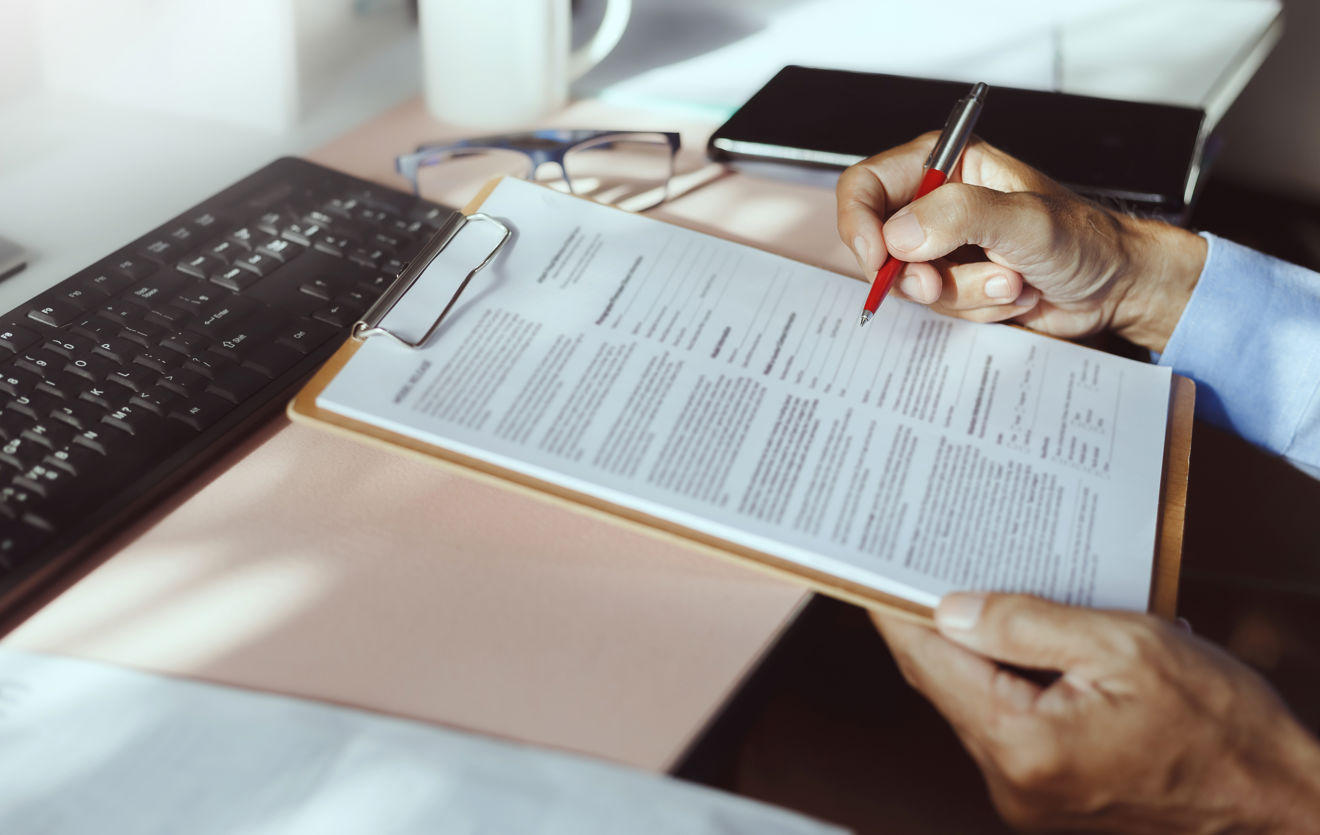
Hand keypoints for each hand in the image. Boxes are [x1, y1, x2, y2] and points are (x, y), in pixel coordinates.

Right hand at [836, 133, 1206, 352]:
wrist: (1118, 287)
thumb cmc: (1087, 240)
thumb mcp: (1026, 220)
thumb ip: (961, 217)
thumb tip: (898, 235)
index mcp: (946, 165)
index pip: (867, 185)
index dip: (859, 222)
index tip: (876, 257)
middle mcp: (938, 203)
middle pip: (879, 242)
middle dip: (917, 273)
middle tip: (941, 284)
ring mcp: (946, 247)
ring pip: (912, 282)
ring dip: (964, 293)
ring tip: (1012, 280)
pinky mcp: (957, 283)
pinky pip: (938, 307)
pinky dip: (977, 308)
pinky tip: (1014, 292)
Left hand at [872, 594, 1319, 832]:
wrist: (1282, 803)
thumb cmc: (1224, 728)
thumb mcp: (1127, 648)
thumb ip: (1029, 623)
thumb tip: (951, 607)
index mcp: (1024, 745)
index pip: (930, 663)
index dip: (895, 610)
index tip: (870, 568)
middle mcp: (1013, 782)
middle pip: (945, 683)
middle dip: (933, 622)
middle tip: (921, 562)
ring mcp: (1029, 796)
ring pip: (974, 703)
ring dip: (974, 650)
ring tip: (980, 591)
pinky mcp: (1049, 795)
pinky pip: (1006, 725)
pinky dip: (1005, 681)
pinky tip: (1023, 641)